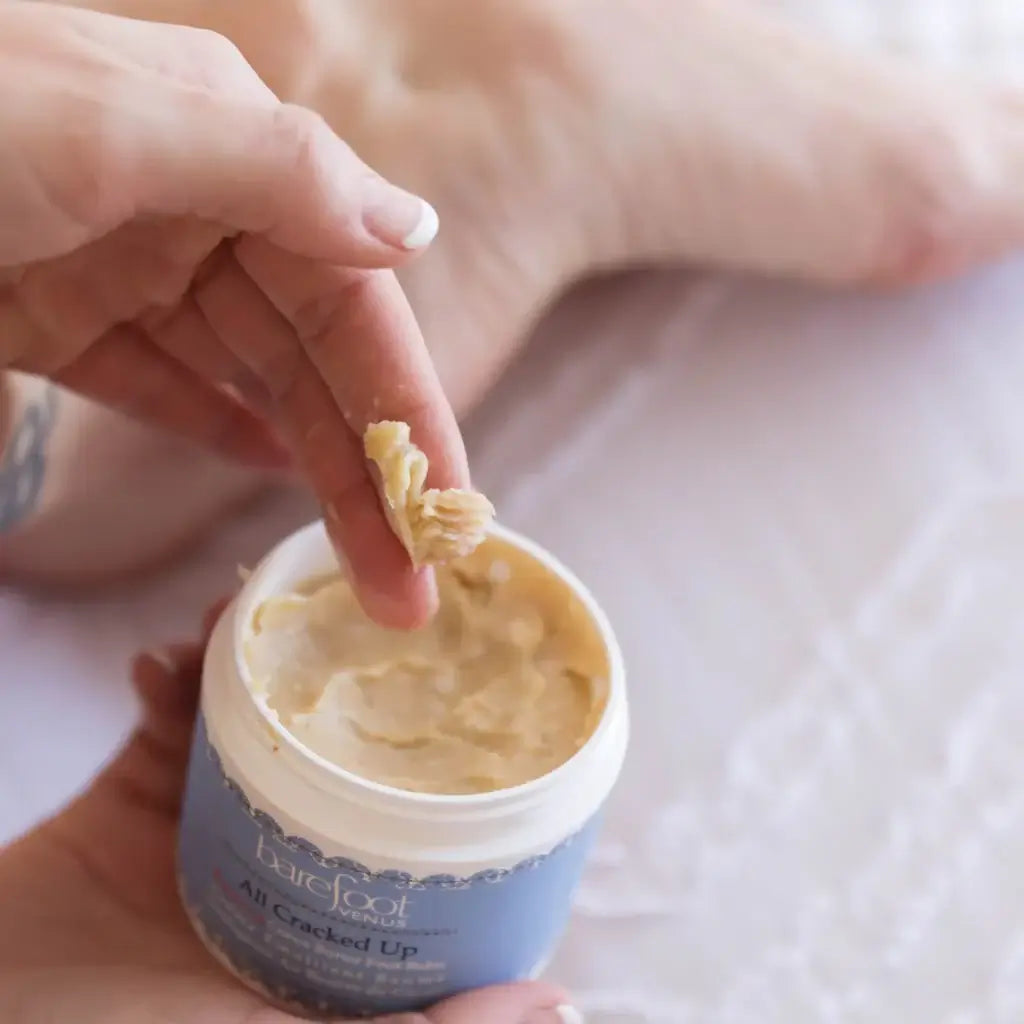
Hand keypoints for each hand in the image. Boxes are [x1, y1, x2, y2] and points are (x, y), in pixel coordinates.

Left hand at [0, 2, 464, 626]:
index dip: (411, 408)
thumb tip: (415, 230)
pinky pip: (165, 382)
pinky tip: (272, 474)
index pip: (358, 301)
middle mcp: (201, 208)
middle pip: (314, 360)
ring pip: (249, 385)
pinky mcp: (62, 317)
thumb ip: (279, 173)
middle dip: (372, 474)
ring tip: (366, 564)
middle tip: (413, 584)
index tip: (451, 507)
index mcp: (235, 154)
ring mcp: (130, 266)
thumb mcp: (116, 125)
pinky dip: (218, 427)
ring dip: (312, 475)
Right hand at [0, 603, 577, 1023]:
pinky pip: (166, 725)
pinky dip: (172, 682)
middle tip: (372, 627)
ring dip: (265, 666)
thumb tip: (555, 1003)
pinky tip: (165, 659)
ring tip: (261, 615)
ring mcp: (209, 840)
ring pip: (263, 729)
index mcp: (330, 937)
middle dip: (357, 695)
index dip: (452, 786)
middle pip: (341, 768)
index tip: (476, 703)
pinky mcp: (130, 809)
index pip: (416, 851)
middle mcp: (283, 880)